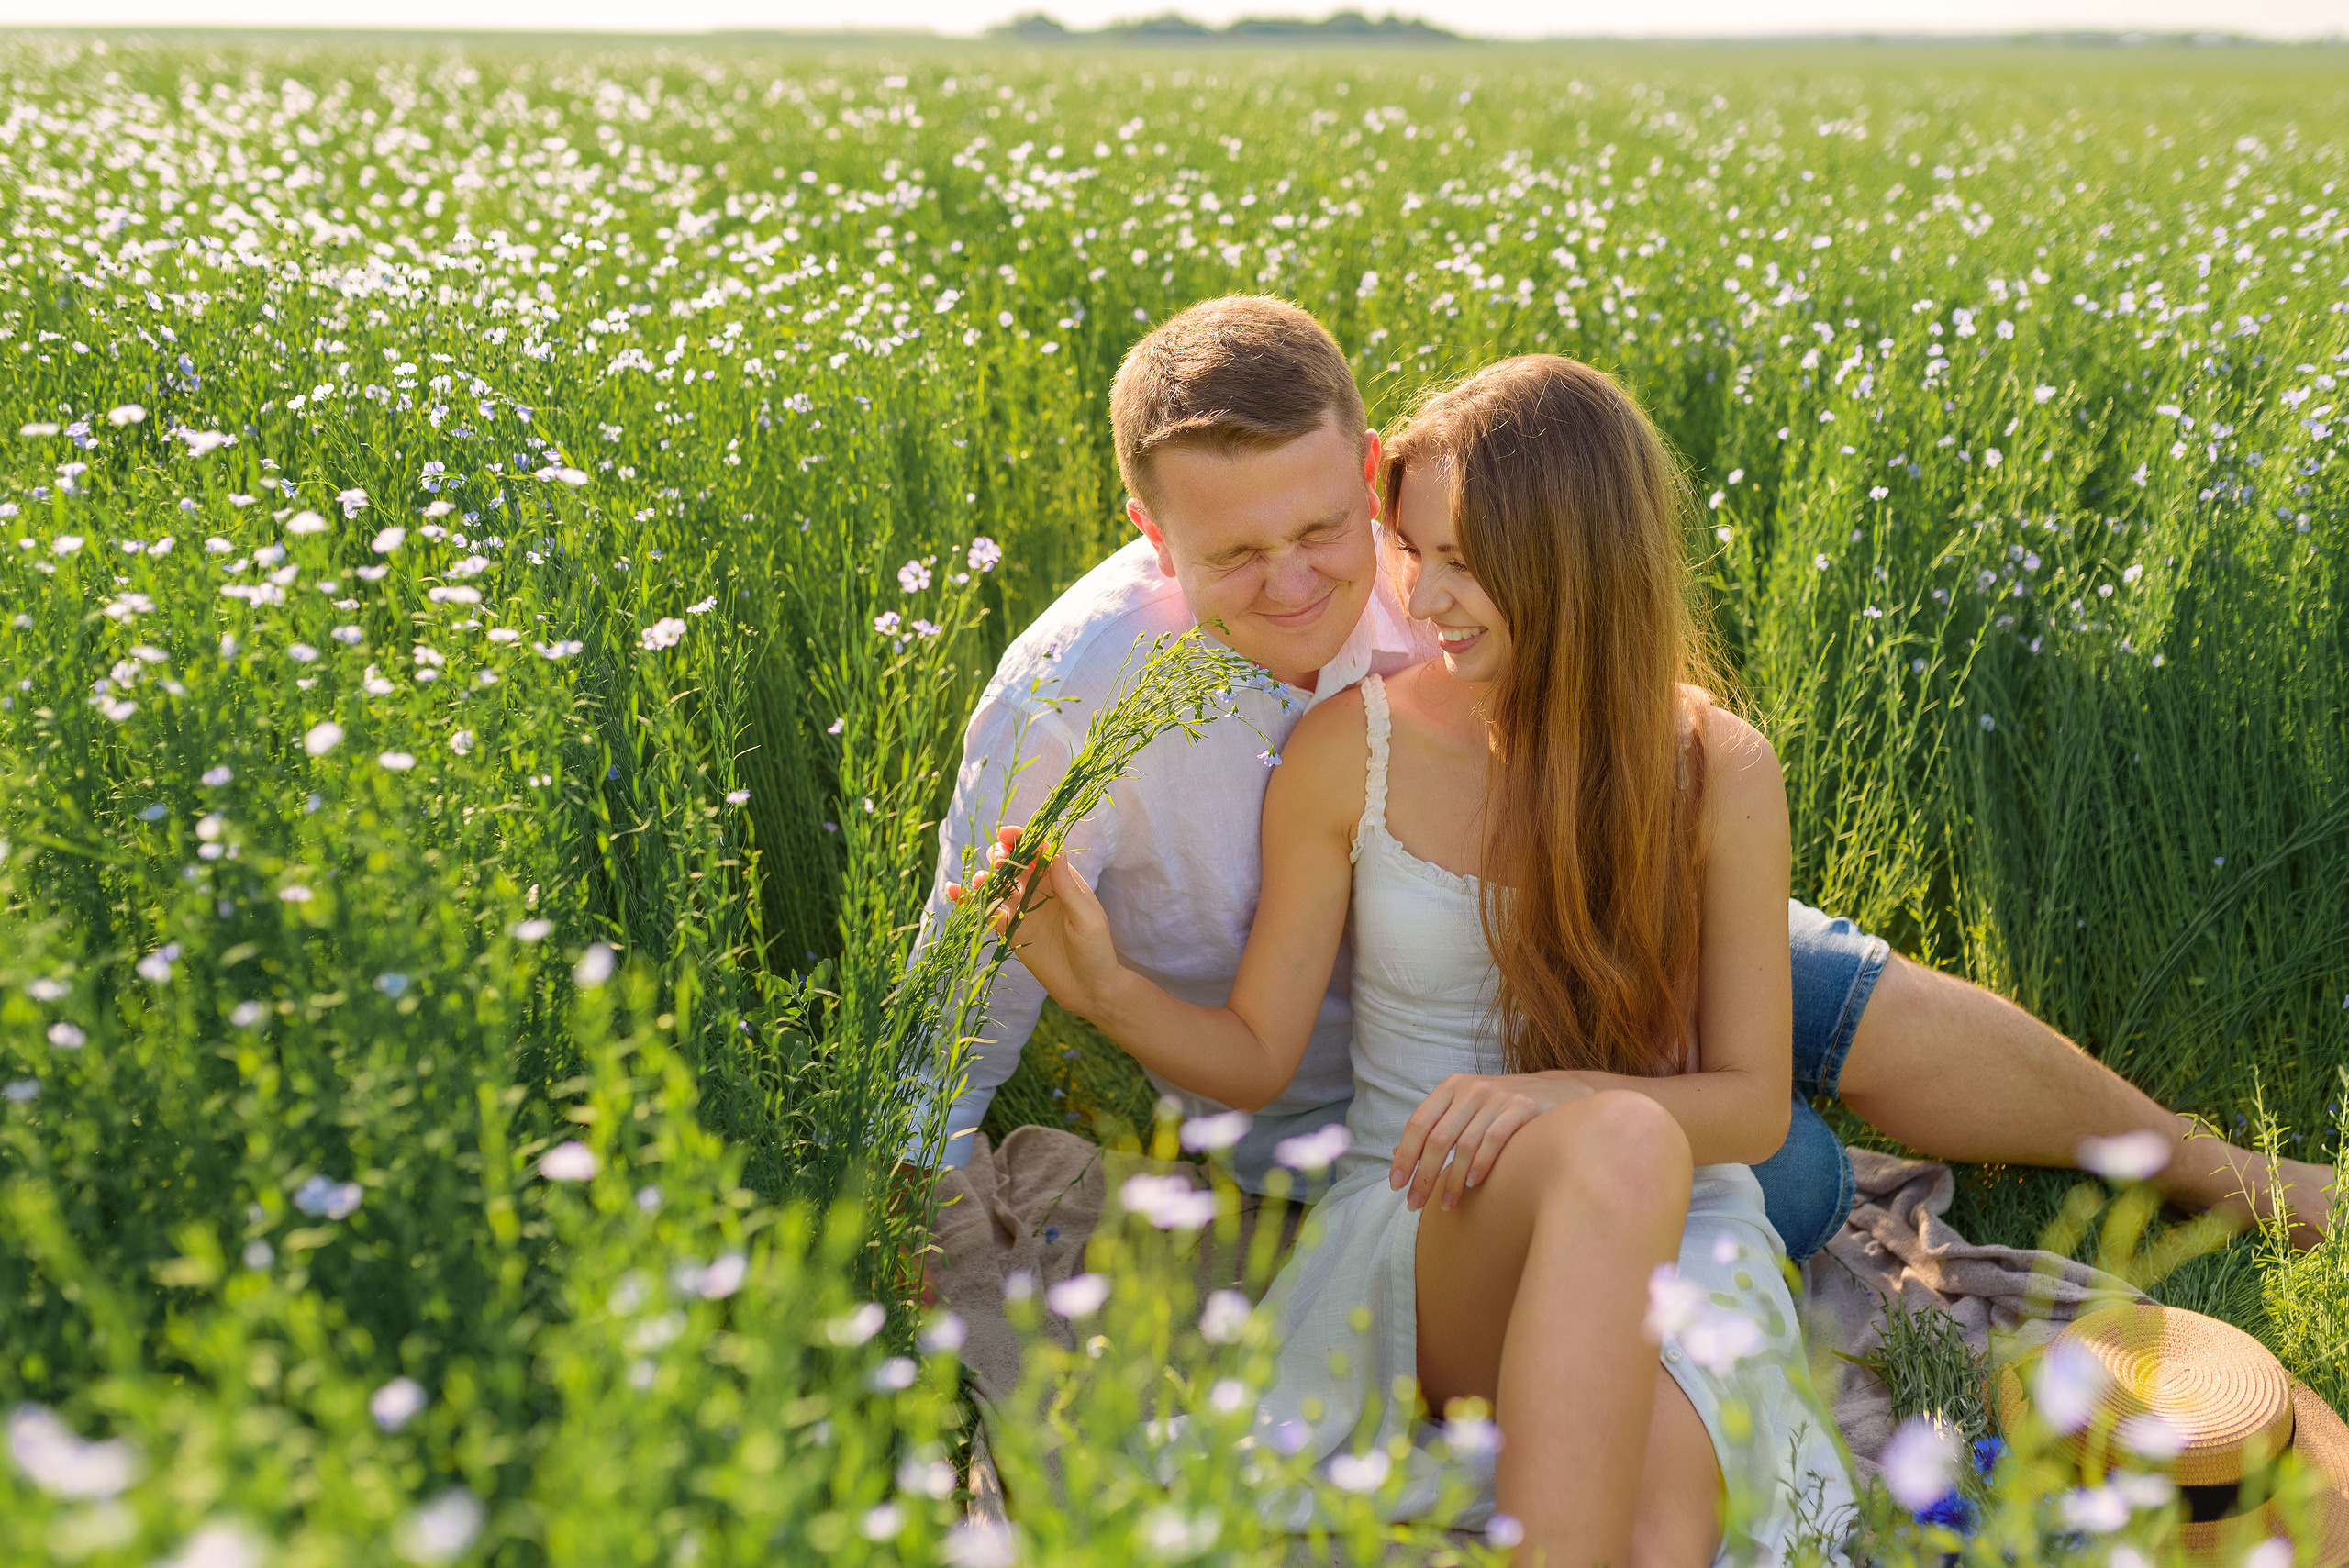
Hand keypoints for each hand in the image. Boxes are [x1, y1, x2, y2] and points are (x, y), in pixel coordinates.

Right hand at [947, 826, 1123, 1018]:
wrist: (1089, 989)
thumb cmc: (1096, 951)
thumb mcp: (1088, 919)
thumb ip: (1069, 890)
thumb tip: (1055, 854)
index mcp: (1062, 881)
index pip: (1040, 852)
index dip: (1023, 839)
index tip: (1007, 834)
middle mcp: (1040, 890)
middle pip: (1015, 863)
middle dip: (1002, 854)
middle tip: (996, 859)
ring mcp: (1023, 910)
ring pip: (998, 885)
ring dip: (985, 877)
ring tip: (980, 881)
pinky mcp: (1010, 930)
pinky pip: (987, 912)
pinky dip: (970, 902)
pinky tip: (954, 892)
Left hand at [1389, 1071, 1598, 1211]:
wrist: (1558, 1091)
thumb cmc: (1503, 1108)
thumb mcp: (1466, 1109)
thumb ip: (1435, 1127)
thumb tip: (1394, 1154)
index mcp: (1451, 1087)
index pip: (1418, 1123)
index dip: (1404, 1156)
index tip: (1396, 1185)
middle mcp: (1471, 1089)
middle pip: (1437, 1138)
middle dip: (1423, 1176)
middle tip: (1415, 1204)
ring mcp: (1497, 1097)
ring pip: (1464, 1144)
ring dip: (1452, 1180)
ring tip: (1446, 1205)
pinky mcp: (1522, 1107)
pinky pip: (1494, 1140)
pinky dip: (1480, 1165)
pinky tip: (1473, 1184)